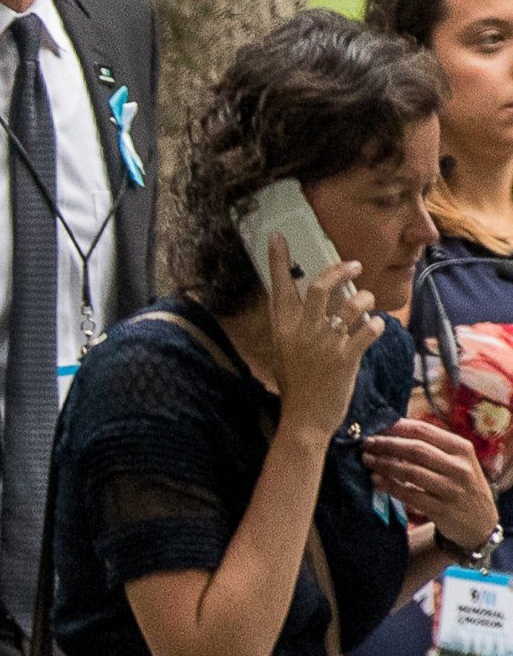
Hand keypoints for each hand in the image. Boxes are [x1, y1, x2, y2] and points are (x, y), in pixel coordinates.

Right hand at [267, 249, 381, 441]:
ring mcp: (323, 345)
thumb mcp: (286, 351)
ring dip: (365, 300)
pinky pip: (369, 330)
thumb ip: (296, 325)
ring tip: (368, 304)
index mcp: (282, 329)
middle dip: (341, 270)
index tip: (278, 235)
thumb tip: (317, 299)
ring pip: (351, 305)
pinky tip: (375, 328)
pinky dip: (376, 325)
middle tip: (354, 265)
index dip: (279, 260)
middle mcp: (301, 332)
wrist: (304, 420)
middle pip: (321, 286)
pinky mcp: (345, 359)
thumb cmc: (297, 385)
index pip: (280, 287)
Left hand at [367, 416, 498, 554]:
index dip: (395, 427)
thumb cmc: (459, 484)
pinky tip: (375, 480)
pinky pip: (410, 495)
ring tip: (366, 460)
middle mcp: (460, 467)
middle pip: (416, 450)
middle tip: (365, 444)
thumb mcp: (455, 461)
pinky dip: (390, 486)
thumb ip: (430, 446)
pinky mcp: (442, 510)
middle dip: (386, 445)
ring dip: (384, 464)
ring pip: (411, 472)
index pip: (424, 430)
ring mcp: (452, 489)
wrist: (480, 522)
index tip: (375, 427)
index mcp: (461, 448)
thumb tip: (390, 430)